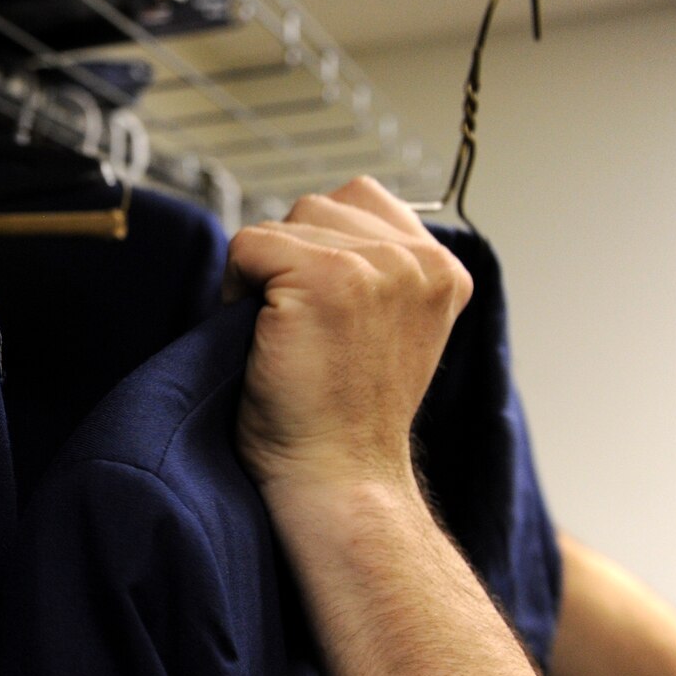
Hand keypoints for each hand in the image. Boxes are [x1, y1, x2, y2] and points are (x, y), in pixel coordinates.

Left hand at [224, 178, 472, 507]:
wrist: (337, 475)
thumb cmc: (342, 413)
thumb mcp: (383, 324)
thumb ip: (372, 268)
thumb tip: (310, 224)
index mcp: (441, 269)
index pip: (360, 201)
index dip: (319, 247)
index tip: (322, 313)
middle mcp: (420, 261)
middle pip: (315, 208)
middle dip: (287, 260)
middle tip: (298, 332)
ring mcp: (377, 266)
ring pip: (280, 225)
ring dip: (262, 275)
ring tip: (284, 337)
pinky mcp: (328, 278)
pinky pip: (246, 246)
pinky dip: (235, 288)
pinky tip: (263, 337)